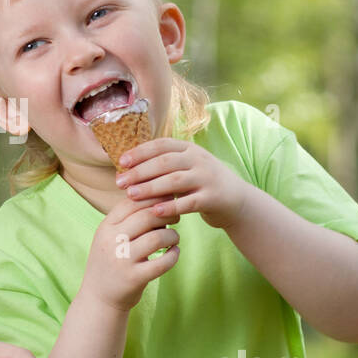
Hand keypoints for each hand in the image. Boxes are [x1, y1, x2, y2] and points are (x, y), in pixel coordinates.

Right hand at [79, 194, 180, 313]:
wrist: (99, 299)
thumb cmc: (111, 263)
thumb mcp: (110, 238)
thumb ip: (127, 219)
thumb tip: (157, 198)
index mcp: (105, 228)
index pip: (131, 202)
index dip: (153, 197)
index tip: (167, 199)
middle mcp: (111, 241)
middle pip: (146, 216)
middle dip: (166, 214)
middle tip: (176, 218)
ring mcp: (122, 260)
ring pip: (156, 238)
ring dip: (172, 235)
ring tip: (174, 238)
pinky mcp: (134, 278)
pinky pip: (162, 262)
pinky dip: (174, 255)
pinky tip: (175, 252)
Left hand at [115, 138, 249, 229]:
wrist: (237, 200)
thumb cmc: (201, 184)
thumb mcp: (187, 166)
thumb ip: (164, 164)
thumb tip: (127, 167)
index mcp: (190, 149)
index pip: (161, 145)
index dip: (140, 152)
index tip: (121, 162)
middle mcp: (200, 160)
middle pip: (165, 162)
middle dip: (140, 171)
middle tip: (120, 182)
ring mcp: (208, 178)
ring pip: (175, 181)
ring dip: (150, 187)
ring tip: (131, 195)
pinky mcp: (213, 198)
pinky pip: (189, 202)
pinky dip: (171, 206)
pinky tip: (155, 212)